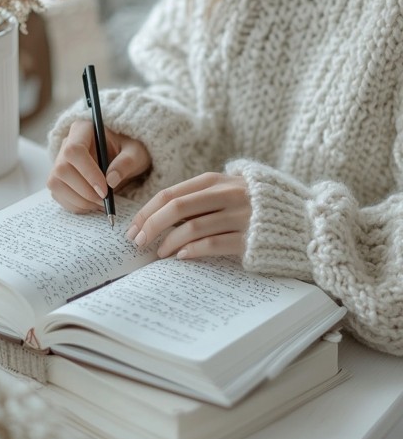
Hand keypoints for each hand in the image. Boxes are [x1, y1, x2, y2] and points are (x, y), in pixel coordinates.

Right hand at [47, 119, 150, 213]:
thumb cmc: (128, 151)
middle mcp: (66, 144)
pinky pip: (58, 195)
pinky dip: (76, 206)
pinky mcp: (58, 179)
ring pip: (57, 184)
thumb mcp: (136, 152)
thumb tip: (110, 181)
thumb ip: (126, 162)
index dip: (88, 173)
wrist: (122, 158)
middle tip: (105, 201)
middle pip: (62, 170)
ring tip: (101, 203)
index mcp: (83, 129)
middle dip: (85, 191)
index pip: (74, 150)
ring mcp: (59, 162)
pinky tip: (92, 204)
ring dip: (80, 201)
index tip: (105, 190)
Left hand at [126, 172, 250, 259]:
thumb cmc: (260, 210)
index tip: (134, 227)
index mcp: (219, 180)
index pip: (172, 193)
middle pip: (176, 207)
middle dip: (151, 226)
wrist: (305, 222)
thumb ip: (203, 198)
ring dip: (169, 242)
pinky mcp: (250, 237)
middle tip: (138, 242)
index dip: (148, 211)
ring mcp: (240, 215)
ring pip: (192, 227)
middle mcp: (229, 194)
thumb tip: (161, 216)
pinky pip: (213, 243)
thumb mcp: (233, 192)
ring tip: (160, 254)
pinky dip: (192, 251)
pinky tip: (182, 257)